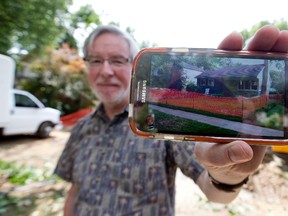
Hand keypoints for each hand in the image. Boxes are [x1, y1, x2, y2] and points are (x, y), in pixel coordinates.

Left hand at [195, 25, 287, 184]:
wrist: (230, 168)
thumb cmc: (215, 158)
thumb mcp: (213, 157)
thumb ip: (224, 154)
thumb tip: (244, 149)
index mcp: (216, 100)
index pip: (219, 70)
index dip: (226, 52)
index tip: (234, 38)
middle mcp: (234, 97)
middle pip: (246, 66)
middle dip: (257, 47)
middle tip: (269, 33)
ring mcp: (254, 103)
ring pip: (267, 73)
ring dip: (277, 54)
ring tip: (286, 40)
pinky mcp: (270, 113)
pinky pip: (282, 92)